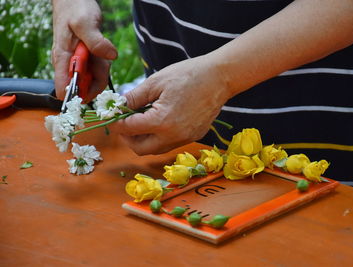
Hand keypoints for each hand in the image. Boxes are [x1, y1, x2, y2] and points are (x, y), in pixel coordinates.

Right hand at [51, 0, 117, 101]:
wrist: (73, 0)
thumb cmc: (75, 9)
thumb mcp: (85, 22)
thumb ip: (96, 41)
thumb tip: (111, 56)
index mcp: (63, 59)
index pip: (64, 89)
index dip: (78, 95)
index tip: (93, 86)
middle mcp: (68, 65)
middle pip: (83, 88)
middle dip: (97, 80)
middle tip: (101, 61)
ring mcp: (77, 63)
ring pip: (92, 80)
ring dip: (102, 71)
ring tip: (102, 50)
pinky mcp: (85, 61)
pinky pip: (96, 71)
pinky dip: (103, 65)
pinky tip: (103, 51)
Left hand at [111, 55, 231, 154]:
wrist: (219, 77)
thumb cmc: (187, 75)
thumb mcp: (155, 82)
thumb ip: (133, 98)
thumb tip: (117, 107)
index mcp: (161, 121)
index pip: (128, 129)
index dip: (115, 123)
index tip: (110, 116)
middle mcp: (173, 136)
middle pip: (140, 149)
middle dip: (127, 138)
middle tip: (124, 123)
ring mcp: (185, 138)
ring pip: (155, 150)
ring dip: (143, 140)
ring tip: (141, 122)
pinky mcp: (193, 137)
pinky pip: (169, 144)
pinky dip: (159, 137)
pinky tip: (159, 122)